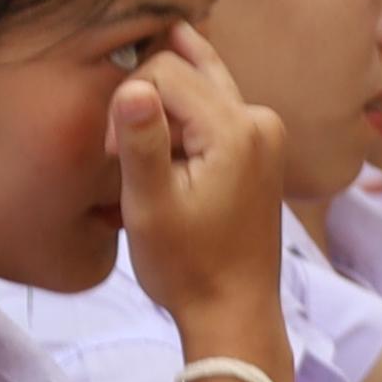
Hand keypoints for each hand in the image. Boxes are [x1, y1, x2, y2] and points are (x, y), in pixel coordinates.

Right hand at [114, 24, 297, 357]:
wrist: (233, 311)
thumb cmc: (187, 267)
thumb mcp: (150, 207)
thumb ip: (141, 141)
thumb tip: (129, 86)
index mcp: (237, 129)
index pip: (164, 70)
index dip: (127, 104)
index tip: (115, 157)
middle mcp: (260, 120)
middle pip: (185, 71)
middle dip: (147, 105)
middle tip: (131, 161)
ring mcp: (266, 132)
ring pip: (200, 86)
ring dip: (166, 113)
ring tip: (150, 159)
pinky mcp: (261, 146)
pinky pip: (215, 108)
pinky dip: (185, 122)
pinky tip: (169, 153)